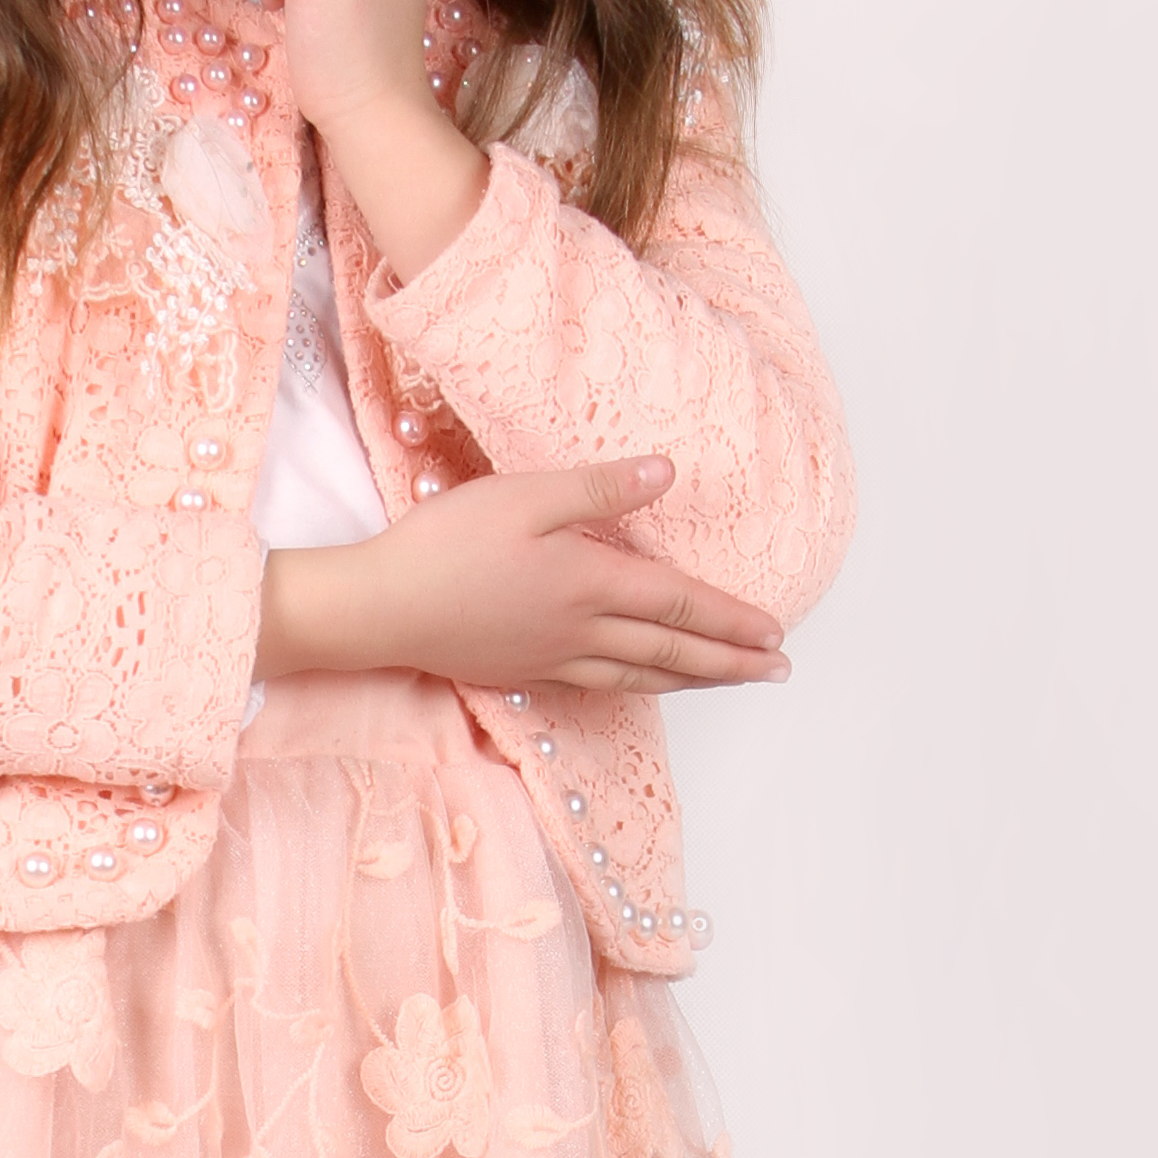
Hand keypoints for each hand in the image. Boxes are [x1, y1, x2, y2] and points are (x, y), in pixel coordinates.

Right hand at [253, 455, 792, 698]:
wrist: (380, 608)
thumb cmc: (445, 544)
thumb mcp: (523, 496)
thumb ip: (599, 489)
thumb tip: (667, 473)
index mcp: (589, 583)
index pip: (679, 602)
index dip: (731, 618)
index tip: (775, 633)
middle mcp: (581, 631)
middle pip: (673, 650)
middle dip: (730, 661)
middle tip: (776, 670)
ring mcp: (553, 657)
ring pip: (643, 674)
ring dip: (694, 679)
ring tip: (730, 680)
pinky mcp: (524, 670)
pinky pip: (604, 684)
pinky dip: (643, 685)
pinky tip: (647, 682)